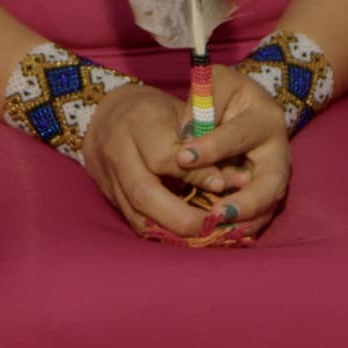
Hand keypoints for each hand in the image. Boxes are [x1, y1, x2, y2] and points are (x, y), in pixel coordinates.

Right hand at [79, 79, 265, 244]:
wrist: (107, 114)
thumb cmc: (157, 112)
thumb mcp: (183, 115)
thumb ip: (208, 145)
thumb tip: (240, 181)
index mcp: (139, 121)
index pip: (164, 157)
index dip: (195, 176)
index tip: (221, 186)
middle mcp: (118, 149)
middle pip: (144, 193)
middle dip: (181, 216)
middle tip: (212, 225)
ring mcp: (108, 175)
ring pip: (136, 214)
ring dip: (170, 231)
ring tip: (201, 235)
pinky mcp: (108, 194)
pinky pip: (133, 221)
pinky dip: (159, 231)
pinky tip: (182, 235)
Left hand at [170, 71, 291, 245]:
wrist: (247, 106)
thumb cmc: (226, 93)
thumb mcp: (216, 82)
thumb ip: (202, 103)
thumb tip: (186, 136)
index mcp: (265, 118)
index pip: (238, 135)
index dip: (211, 147)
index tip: (182, 157)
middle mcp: (277, 152)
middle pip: (272, 184)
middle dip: (246, 203)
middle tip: (216, 215)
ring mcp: (275, 177)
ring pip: (267, 208)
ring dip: (243, 223)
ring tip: (215, 232)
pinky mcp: (265, 195)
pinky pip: (257, 218)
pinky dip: (239, 230)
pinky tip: (216, 237)